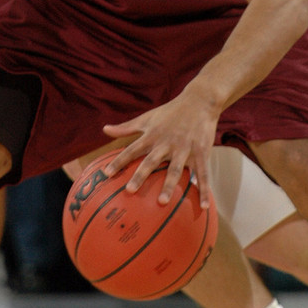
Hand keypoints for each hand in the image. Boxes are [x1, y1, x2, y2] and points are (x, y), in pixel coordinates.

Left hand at [100, 93, 218, 208]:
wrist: (200, 101)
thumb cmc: (170, 112)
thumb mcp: (147, 118)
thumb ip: (126, 127)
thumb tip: (104, 130)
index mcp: (152, 135)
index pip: (132, 149)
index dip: (119, 161)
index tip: (107, 174)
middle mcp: (166, 143)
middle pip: (151, 161)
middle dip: (140, 175)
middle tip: (130, 190)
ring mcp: (184, 148)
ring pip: (175, 170)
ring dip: (169, 186)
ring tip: (162, 202)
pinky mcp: (201, 152)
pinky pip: (203, 174)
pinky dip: (203, 190)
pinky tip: (203, 206)